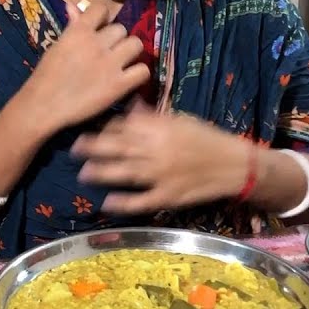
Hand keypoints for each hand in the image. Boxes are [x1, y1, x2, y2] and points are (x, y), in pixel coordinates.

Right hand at [18, 2, 149, 133]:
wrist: (43, 106)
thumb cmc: (45, 76)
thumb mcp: (57, 46)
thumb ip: (71, 26)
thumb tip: (74, 5)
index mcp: (79, 32)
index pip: (101, 9)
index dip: (102, 18)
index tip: (98, 28)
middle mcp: (97, 44)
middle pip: (121, 29)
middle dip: (115, 39)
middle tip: (107, 52)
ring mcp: (110, 64)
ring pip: (136, 44)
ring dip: (130, 52)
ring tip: (121, 62)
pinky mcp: (119, 85)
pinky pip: (143, 70)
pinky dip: (138, 73)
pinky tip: (128, 78)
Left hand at [71, 101, 253, 212]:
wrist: (234, 165)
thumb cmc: (206, 138)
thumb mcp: (180, 120)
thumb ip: (152, 116)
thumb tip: (129, 105)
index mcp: (161, 130)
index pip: (126, 126)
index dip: (106, 128)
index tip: (90, 128)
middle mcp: (158, 151)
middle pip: (120, 148)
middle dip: (95, 148)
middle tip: (74, 149)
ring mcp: (162, 176)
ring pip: (126, 174)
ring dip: (103, 174)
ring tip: (83, 174)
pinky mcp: (168, 197)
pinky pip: (143, 201)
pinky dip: (125, 203)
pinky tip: (107, 203)